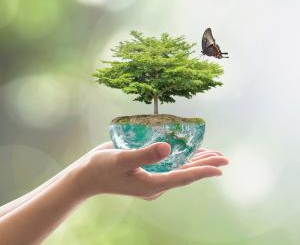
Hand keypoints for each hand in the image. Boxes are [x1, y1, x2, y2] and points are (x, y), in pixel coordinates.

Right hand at [76, 142, 228, 199]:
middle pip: (185, 173)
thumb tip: (168, 147)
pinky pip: (169, 165)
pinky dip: (181, 158)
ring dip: (196, 161)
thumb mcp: (121, 159)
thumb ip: (144, 154)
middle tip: (224, 159)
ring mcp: (151, 177)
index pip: (182, 177)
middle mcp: (155, 182)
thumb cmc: (101, 168)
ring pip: (179, 168)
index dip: (202, 171)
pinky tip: (188, 152)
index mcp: (151, 184)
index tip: (220, 168)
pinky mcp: (146, 170)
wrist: (86, 175)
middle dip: (205, 165)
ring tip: (213, 155)